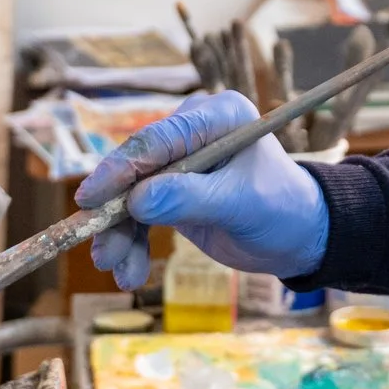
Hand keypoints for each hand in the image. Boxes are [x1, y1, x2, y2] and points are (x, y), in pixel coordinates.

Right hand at [78, 91, 329, 290]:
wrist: (297, 235)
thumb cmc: (281, 209)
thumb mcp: (240, 204)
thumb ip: (189, 199)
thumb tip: (136, 200)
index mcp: (217, 116)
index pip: (159, 138)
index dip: (121, 168)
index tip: (91, 198)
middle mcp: (193, 131)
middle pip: (137, 168)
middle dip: (116, 212)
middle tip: (100, 250)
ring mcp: (180, 161)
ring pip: (132, 195)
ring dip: (121, 234)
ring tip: (119, 271)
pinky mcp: (171, 189)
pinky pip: (139, 213)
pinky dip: (133, 242)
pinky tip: (131, 272)